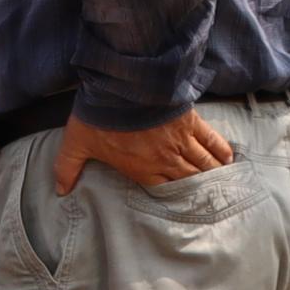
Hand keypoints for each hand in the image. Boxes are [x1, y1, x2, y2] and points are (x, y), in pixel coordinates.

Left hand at [55, 109, 234, 193]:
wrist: (121, 83)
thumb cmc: (99, 115)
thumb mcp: (76, 143)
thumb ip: (67, 168)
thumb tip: (60, 191)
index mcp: (141, 168)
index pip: (165, 191)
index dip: (178, 200)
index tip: (189, 206)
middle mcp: (165, 159)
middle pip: (189, 180)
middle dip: (202, 191)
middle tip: (215, 200)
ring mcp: (180, 141)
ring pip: (204, 165)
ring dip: (215, 176)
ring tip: (226, 185)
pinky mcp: (191, 122)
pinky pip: (212, 141)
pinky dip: (222, 152)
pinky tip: (229, 161)